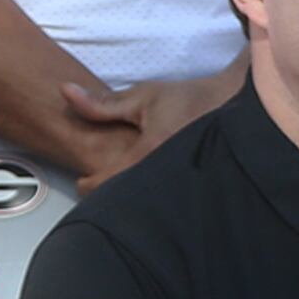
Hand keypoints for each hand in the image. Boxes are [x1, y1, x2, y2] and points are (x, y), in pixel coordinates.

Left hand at [62, 70, 236, 190]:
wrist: (233, 105)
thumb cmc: (188, 100)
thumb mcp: (142, 97)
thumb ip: (102, 103)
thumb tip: (66, 92)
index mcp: (149, 151)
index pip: (104, 182)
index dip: (88, 185)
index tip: (83, 182)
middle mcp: (165, 173)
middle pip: (123, 202)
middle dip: (109, 198)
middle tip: (100, 191)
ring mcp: (180, 186)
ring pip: (144, 206)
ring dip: (130, 201)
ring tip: (123, 194)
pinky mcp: (192, 192)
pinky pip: (165, 204)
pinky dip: (151, 200)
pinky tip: (149, 195)